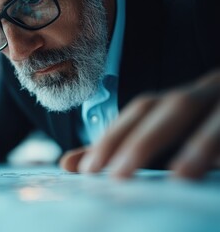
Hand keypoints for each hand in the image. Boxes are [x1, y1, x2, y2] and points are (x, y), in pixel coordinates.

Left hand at [61, 70, 219, 179]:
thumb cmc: (192, 127)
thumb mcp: (152, 135)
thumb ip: (114, 149)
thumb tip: (67, 164)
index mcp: (174, 101)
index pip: (140, 111)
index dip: (115, 136)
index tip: (89, 169)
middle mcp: (203, 94)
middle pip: (175, 107)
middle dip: (145, 141)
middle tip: (119, 175)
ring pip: (217, 116)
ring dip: (200, 144)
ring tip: (181, 175)